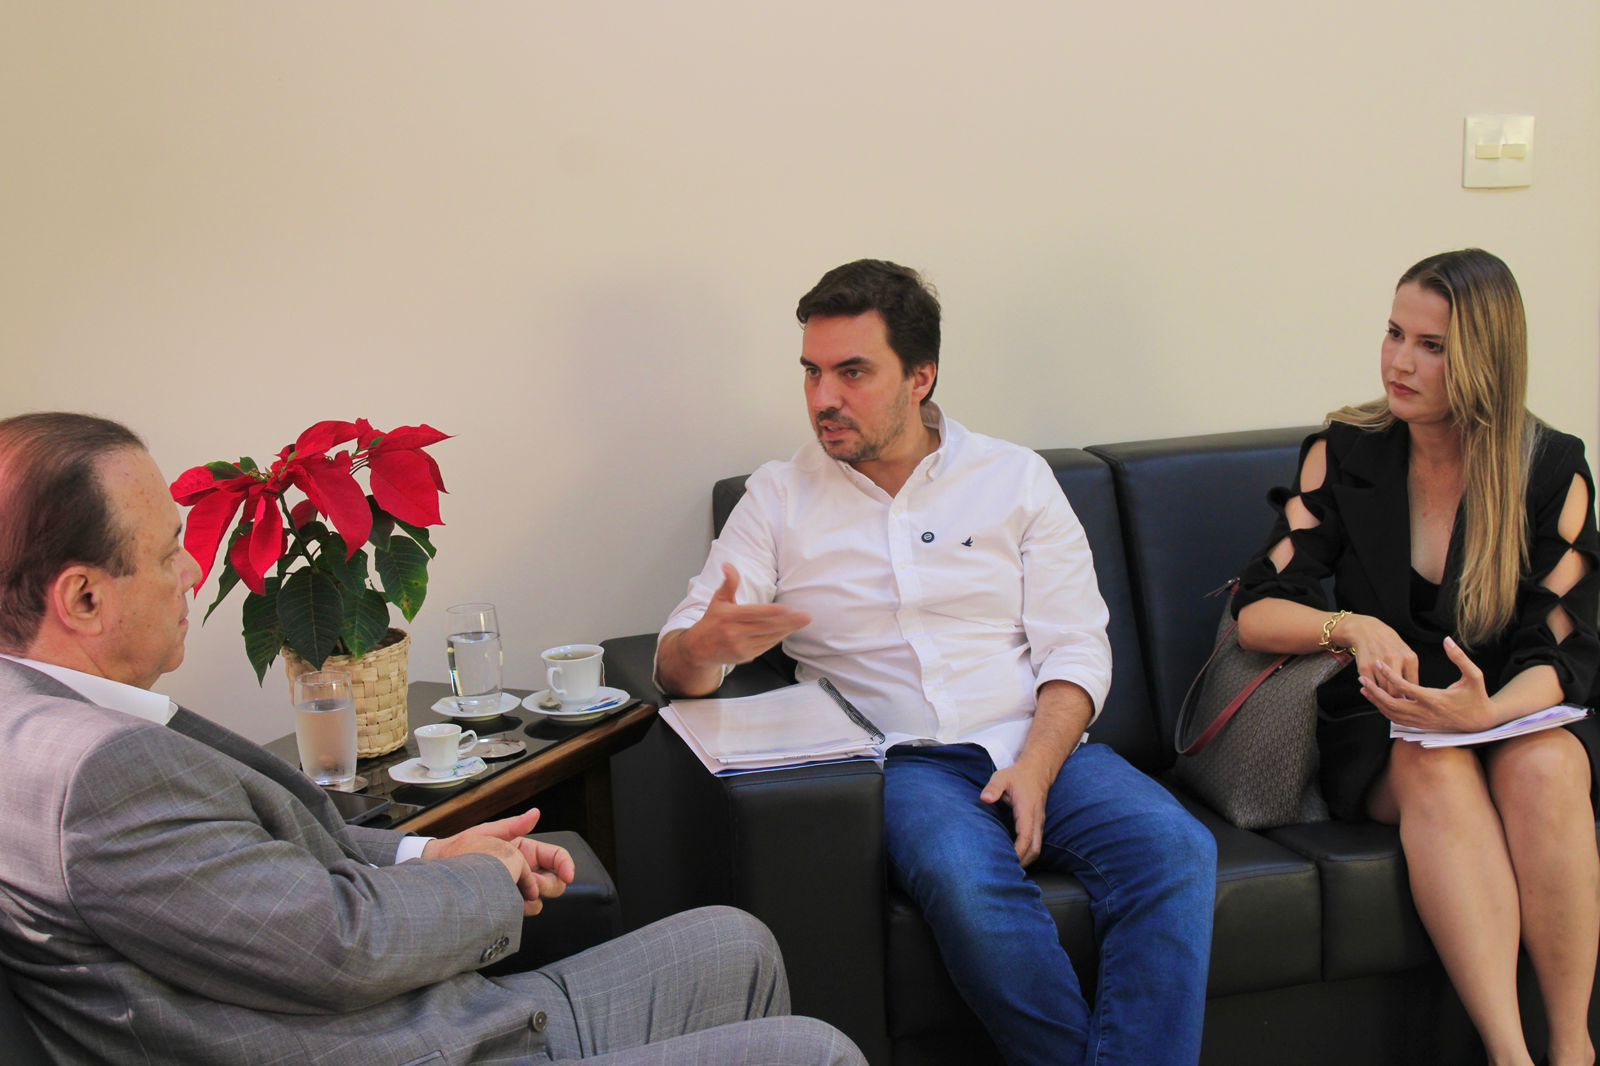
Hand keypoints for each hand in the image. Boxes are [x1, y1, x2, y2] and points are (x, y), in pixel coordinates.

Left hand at [422, 809, 574, 914]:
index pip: (557, 857)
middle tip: (530, 883)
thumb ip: (513, 826)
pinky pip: (527, 909)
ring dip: (534, 896)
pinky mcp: (509, 904)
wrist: (442, 872)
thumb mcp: (488, 834)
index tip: (568, 877)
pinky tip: (509, 902)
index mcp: (526, 850)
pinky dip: (523, 908)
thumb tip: (535, 813)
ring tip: (513, 890)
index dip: (566, 866)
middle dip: (547, 883)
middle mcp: (525, 869)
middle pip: (555, 880)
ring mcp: (518, 888)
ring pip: (542, 897)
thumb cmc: (462, 849)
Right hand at [682, 564, 810, 668]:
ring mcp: (741, 647)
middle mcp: (734, 633)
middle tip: (805, 617)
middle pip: (766, 627)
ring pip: (769, 637)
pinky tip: (788, 630)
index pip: (755, 614)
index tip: (788, 609)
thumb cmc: (712, 621)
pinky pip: (767, 646)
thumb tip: (728, 565)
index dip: (772, 612)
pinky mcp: (746, 656)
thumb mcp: (718, 600)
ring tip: (801, 622)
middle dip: (789, 622)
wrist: (698, 649)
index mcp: (728, 617)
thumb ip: (729, 583)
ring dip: (787, 630)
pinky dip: (778, 637)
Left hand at [980, 760, 1052, 866]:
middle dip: (1022, 862)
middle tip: (1006, 873)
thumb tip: (985, 799)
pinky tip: (1015, 858)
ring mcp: (1039, 823)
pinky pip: (1036, 843)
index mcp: (1027, 811)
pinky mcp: (1037, 824)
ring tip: (1010, 869)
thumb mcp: (1002, 777)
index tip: (1007, 862)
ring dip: (1026, 860)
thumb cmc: (1017, 776)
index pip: (1026, 837)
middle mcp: (1036, 820)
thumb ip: (993, 788)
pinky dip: (1027, 853)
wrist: (1037, 771)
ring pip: (1037, 848)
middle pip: (1035, 849)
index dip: (1018, 852)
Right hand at [1340, 614, 1418, 696]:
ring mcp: (1378, 664)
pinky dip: (1373, 690)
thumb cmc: (1388, 643)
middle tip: (1397, 705)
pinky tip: (1374, 689)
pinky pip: (1371, 686)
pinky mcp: (1365, 667)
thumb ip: (1410, 671)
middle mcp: (1395, 660)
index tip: (1409, 701)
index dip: (1410, 697)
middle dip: (1397, 700)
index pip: (1413, 686)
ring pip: (1384, 691)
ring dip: (1384, 696)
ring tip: (1386, 698)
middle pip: (1397, 691)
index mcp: (1409, 658)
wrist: (1366, 630)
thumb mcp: (1405, 653)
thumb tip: (1412, 692)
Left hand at [1358, 636, 1497, 732]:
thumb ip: (1460, 658)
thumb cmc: (1478, 697)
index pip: (1405, 687)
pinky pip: (1398, 721)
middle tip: (1362, 679)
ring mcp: (1422, 722)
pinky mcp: (1421, 726)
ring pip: (1392, 715)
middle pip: (1392, 704)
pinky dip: (1385, 711)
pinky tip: (1377, 701)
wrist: (1481, 722)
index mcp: (1435, 699)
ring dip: (1376, 702)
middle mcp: (1425, 712)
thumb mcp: (1474, 675)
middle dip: (1375, 692)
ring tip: (1364, 689)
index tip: (1378, 662)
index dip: (1389, 674)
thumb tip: (1448, 640)